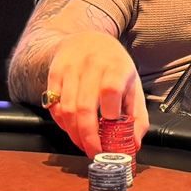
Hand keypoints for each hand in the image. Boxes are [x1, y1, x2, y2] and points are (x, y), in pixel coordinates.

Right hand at [46, 31, 148, 156]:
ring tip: (83, 143)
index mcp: (116, 67)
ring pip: (67, 109)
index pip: (110, 90)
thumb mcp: (133, 85)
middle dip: (88, 136)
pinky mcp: (54, 73)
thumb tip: (133, 145)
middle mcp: (92, 65)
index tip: (112, 134)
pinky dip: (61, 123)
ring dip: (73, 134)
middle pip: (84, 107)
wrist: (87, 39)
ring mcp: (71, 69)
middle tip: (94, 152)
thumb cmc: (114, 66)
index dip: (110, 115)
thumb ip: (137, 116)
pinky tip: (70, 128)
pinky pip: (53, 105)